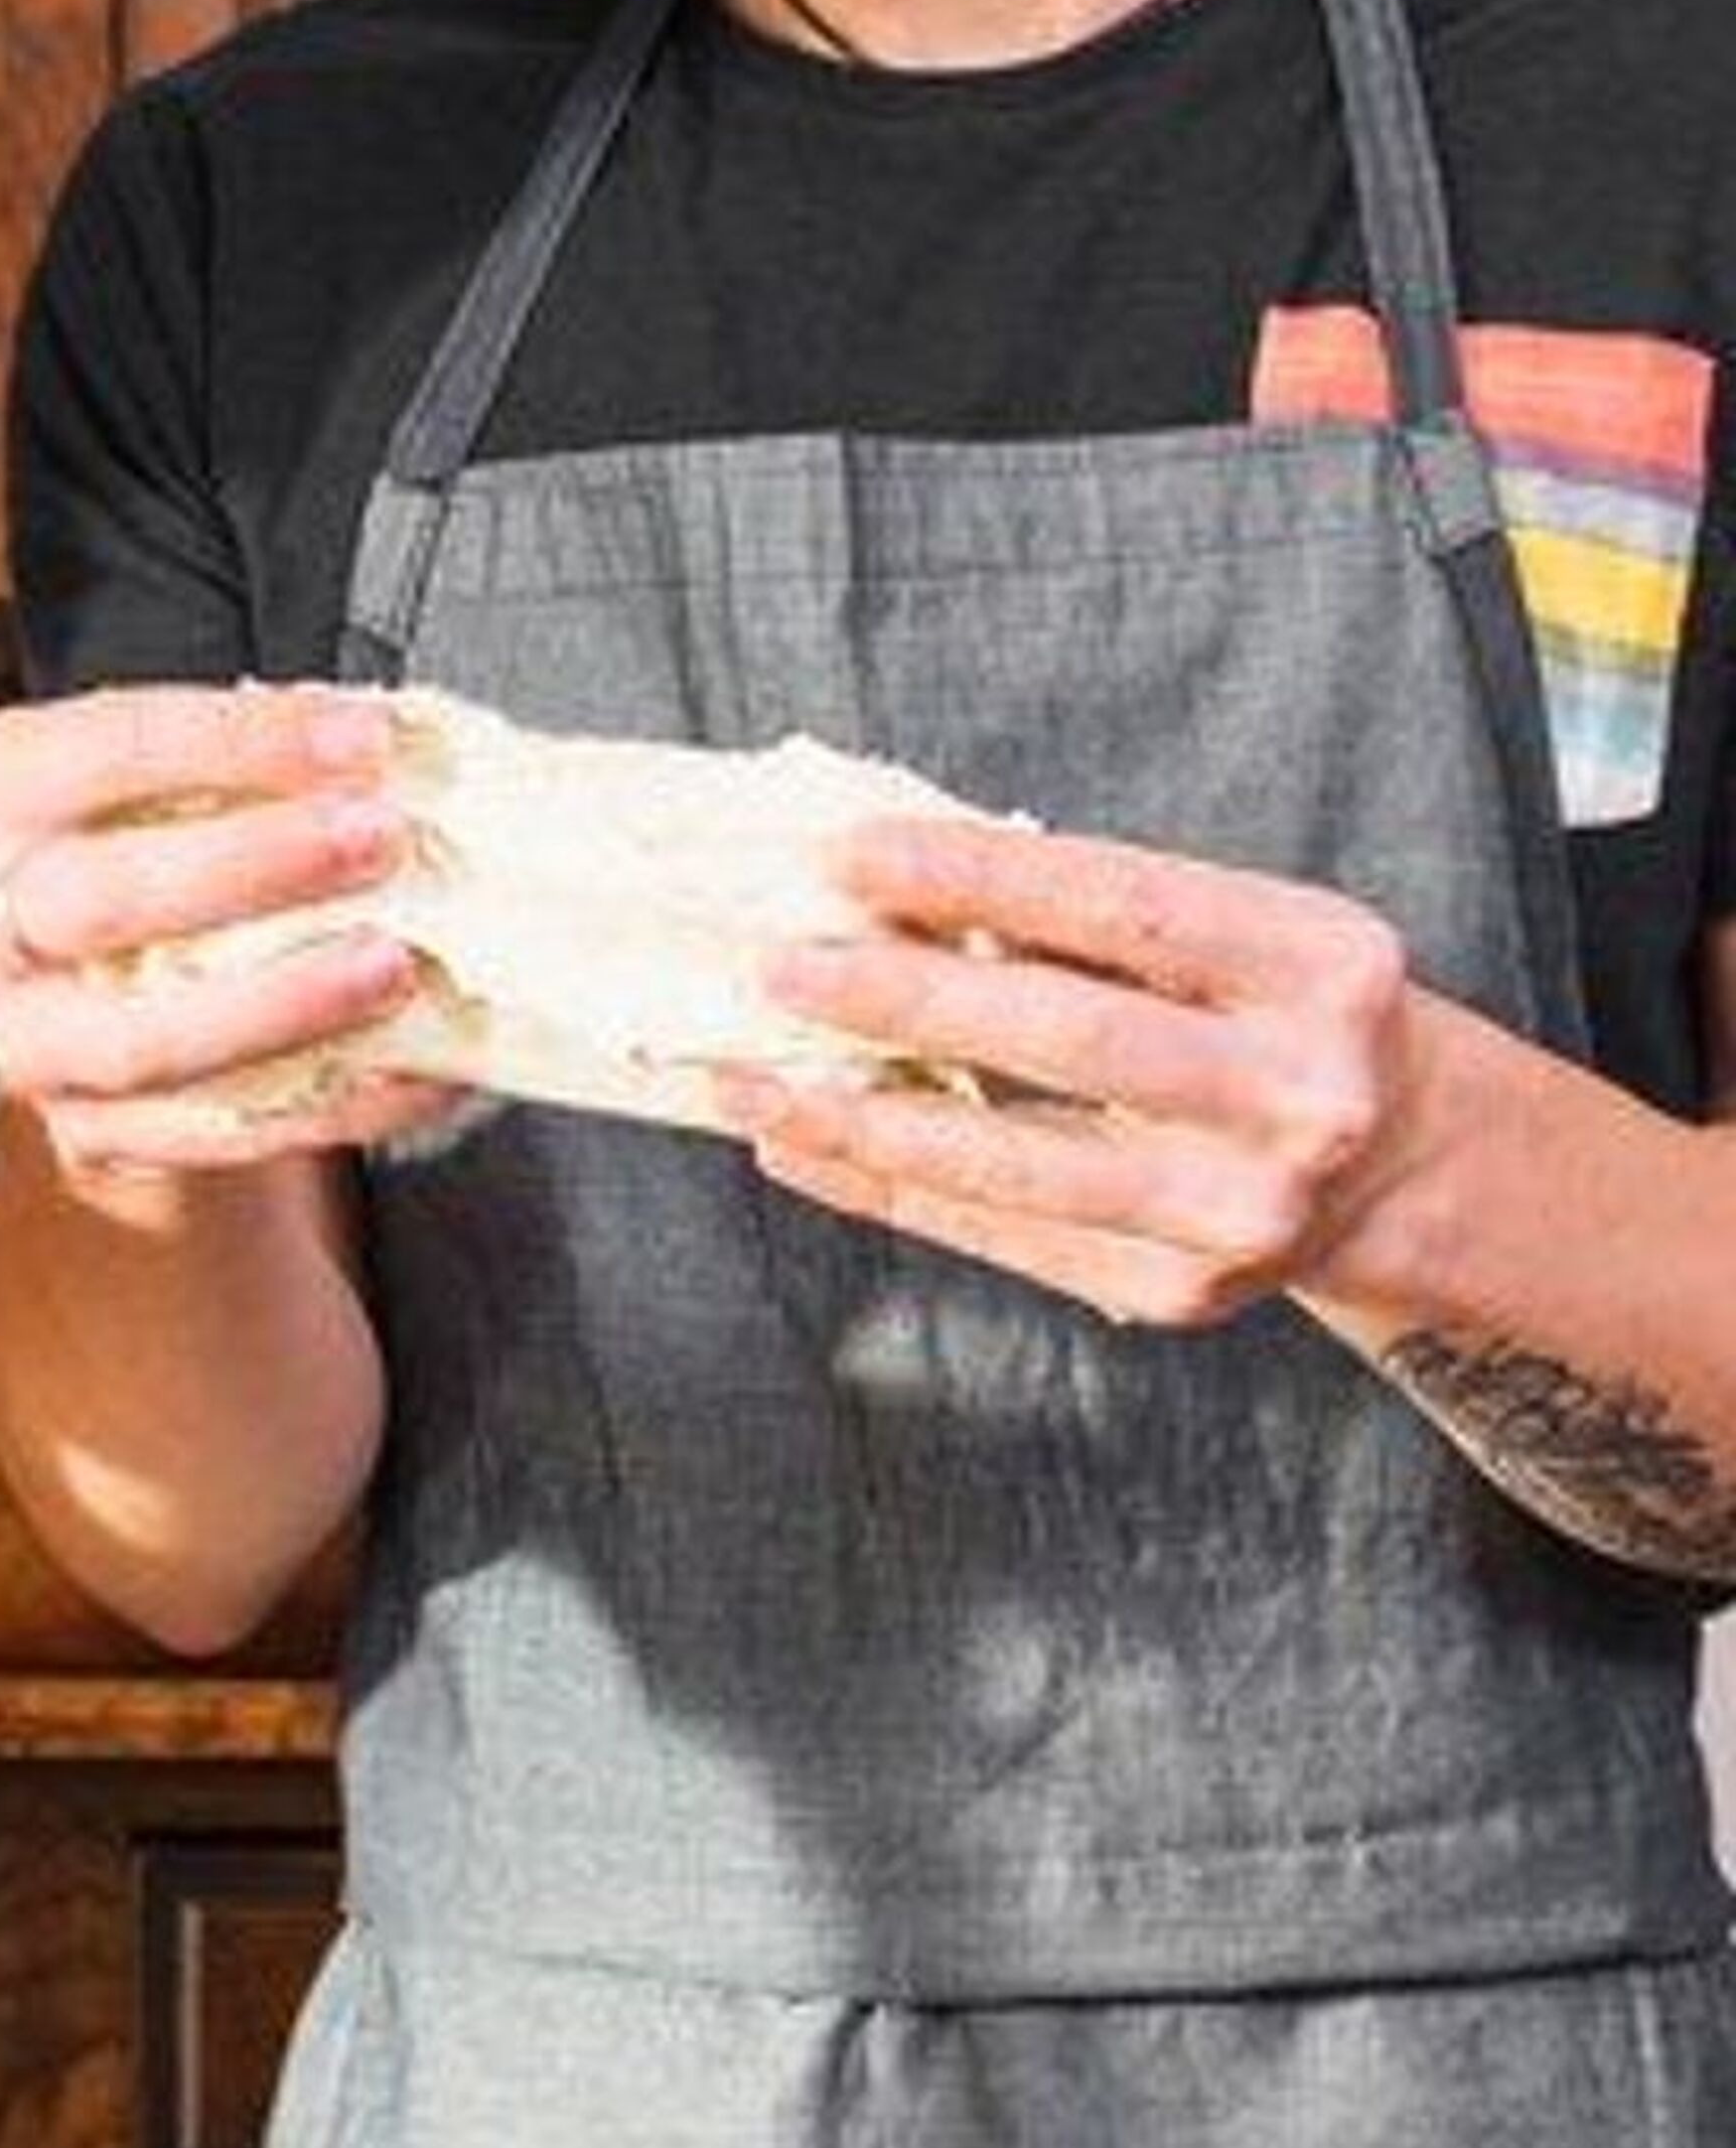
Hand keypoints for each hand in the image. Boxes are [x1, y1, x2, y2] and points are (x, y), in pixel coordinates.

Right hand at [0, 680, 458, 1170]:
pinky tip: (413, 1067)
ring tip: (396, 966)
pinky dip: (328, 1102)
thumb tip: (414, 756)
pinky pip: (212, 1132)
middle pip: (93, 898)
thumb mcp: (181, 771)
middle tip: (379, 842)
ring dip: (283, 1003)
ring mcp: (24, 1040)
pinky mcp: (87, 1135)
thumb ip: (259, 761)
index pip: (99, 748)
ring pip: (139, 1040)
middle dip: (251, 866)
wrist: (127, 987)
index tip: (364, 740)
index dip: (239, 741)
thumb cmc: (160, 844)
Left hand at [715, 806, 1449, 1325]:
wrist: (1401, 1171)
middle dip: (908, 996)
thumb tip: (889, 889)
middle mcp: (1298, 1093)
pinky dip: (887, 1187)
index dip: (977, 875)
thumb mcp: (1240, 940)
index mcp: (1322, 968)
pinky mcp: (1179, 1293)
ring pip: (1018, 1161)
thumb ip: (1094, 918)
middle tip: (776, 967)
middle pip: (1070, 1036)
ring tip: (747, 1078)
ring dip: (862, 1117)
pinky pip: (1001, 1236)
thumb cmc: (1282, 1020)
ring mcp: (1241, 1208)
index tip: (848, 854)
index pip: (1125, 902)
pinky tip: (801, 1144)